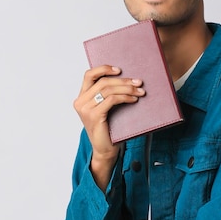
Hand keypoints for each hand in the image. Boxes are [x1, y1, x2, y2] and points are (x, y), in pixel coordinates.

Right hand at [74, 65, 144, 188]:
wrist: (105, 150)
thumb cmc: (108, 129)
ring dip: (127, 89)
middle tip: (138, 81)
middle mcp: (80, 102)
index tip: (119, 69)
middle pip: (102, 82)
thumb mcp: (106, 109)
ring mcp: (85, 109)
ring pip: (108, 90)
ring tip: (140, 91)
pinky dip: (125, 97)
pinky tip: (134, 99)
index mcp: (81, 97)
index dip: (103, 69)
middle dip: (123, 80)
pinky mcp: (94, 116)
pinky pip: (111, 100)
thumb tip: (128, 79)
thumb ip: (108, 95)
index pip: (88, 75)